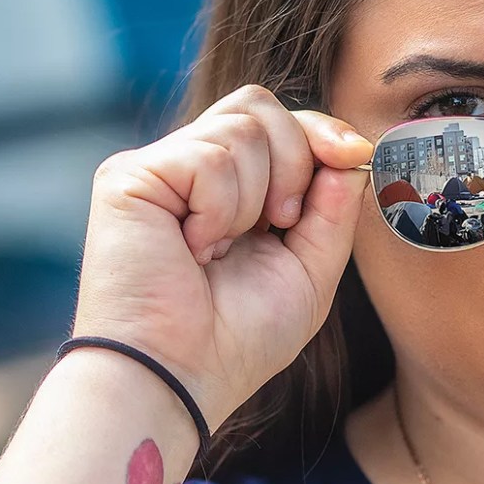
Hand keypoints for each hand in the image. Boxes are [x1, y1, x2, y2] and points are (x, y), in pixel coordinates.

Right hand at [70, 85, 373, 430]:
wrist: (181, 378)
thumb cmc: (238, 341)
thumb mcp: (310, 271)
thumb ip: (333, 209)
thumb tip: (352, 151)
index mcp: (231, 189)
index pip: (278, 122)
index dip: (321, 131)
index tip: (354, 156)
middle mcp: (189, 170)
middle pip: (258, 105)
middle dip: (294, 159)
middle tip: (279, 223)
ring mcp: (157, 169)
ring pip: (240, 126)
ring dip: (255, 197)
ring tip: (223, 250)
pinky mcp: (129, 177)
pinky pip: (207, 155)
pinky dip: (221, 209)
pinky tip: (195, 249)